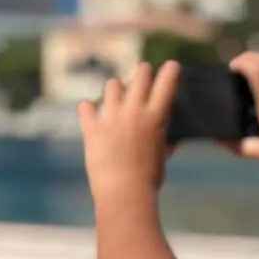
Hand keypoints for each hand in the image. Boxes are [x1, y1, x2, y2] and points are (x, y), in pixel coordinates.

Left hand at [78, 61, 178, 199]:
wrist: (124, 193)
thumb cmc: (149, 178)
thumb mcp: (162, 155)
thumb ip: (164, 140)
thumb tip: (170, 138)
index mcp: (156, 118)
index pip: (167, 84)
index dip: (171, 71)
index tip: (172, 65)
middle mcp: (134, 112)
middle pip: (139, 76)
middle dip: (143, 73)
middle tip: (143, 75)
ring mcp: (111, 118)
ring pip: (112, 85)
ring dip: (117, 89)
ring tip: (117, 96)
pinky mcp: (92, 128)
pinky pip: (86, 107)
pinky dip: (89, 109)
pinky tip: (91, 113)